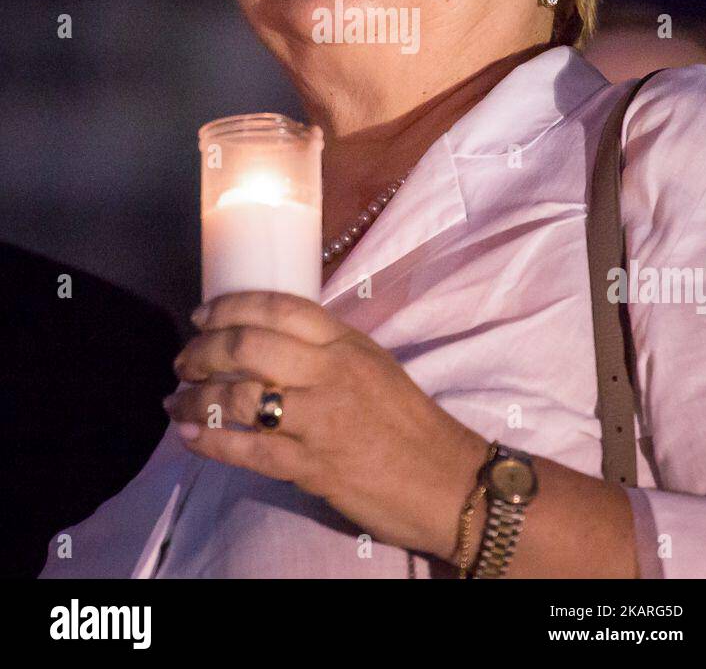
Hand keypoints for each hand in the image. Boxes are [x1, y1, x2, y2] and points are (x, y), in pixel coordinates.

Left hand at [165, 290, 487, 560]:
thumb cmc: (407, 422)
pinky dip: (211, 441)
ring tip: (176, 402)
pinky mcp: (313, 467)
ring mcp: (322, 420)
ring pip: (242, 397)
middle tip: (184, 360)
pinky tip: (190, 436)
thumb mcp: (372, 364)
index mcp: (346, 343)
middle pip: (249, 346)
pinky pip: (250, 449)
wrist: (446, 482)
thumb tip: (269, 336)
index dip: (231, 305)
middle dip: (203, 351)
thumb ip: (325, 347)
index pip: (279, 308)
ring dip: (196, 398)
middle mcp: (331, 373)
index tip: (202, 314)